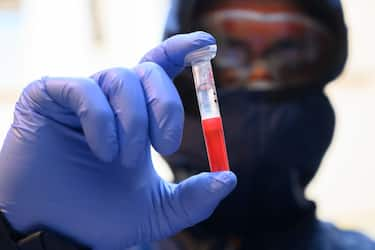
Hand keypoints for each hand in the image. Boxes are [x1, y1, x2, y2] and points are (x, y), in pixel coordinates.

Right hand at [0, 32, 236, 249]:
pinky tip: (100, 149)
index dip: (183, 49)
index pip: (161, 67)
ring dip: (133, 123)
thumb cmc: (101, 217)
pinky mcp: (48, 97)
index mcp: (138, 116)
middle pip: (149, 70)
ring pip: (120, 79)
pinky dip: (100, 120)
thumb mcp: (158, 212)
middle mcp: (112, 100)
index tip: (206, 43)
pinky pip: (83, 89)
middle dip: (167, 107)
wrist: (54, 232)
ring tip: (122, 159)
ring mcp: (81, 97)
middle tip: (165, 147)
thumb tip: (229, 178)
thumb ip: (194, 198)